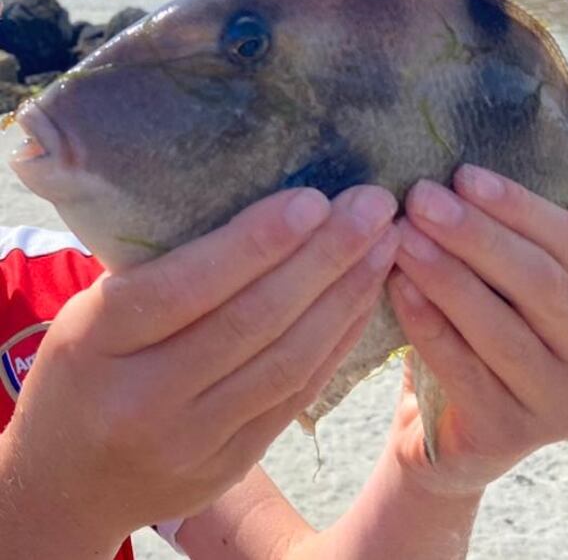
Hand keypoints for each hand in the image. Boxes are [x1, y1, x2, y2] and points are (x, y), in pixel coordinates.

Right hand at [0, 185, 398, 556]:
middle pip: (251, 321)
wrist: (66, 484)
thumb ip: (163, 274)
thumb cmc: (85, 370)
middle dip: (325, 257)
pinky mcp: (229, 465)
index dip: (256, 243)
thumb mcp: (93, 314)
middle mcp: (142, 397)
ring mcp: (189, 442)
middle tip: (374, 205)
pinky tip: (367, 297)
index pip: (185, 286)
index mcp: (95, 340)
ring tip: (385, 243)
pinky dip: (338, 341)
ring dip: (346, 295)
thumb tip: (265, 205)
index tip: (314, 199)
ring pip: (286, 360)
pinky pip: (297, 395)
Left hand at [386, 165, 567, 498]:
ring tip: (402, 237)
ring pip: (502, 327)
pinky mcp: (511, 435)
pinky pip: (464, 369)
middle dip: (477, 235)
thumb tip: (447, 181)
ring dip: (447, 274)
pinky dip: (428, 323)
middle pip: (540, 282)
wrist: (444, 441)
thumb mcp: (496, 293)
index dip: (515, 204)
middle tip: (421, 199)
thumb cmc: (470, 345)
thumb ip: (490, 247)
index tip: (461, 174)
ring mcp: (559, 404)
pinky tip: (397, 287)